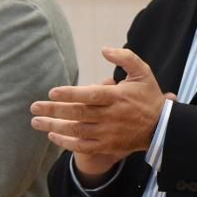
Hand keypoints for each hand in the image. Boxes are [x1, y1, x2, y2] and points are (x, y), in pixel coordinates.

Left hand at [30, 47, 165, 158]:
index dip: (71, 94)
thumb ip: (125, 58)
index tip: (52, 92)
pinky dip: (66, 143)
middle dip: (54, 110)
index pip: (91, 95)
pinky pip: (83, 146)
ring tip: (36, 122)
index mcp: (118, 96)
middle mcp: (111, 115)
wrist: (161, 127)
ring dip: (54, 127)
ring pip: (77, 130)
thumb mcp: (142, 72)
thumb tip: (104, 50)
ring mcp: (108, 132)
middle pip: (78, 113)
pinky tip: (52, 136)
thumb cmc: (148, 97)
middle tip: (34, 107)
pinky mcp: (107, 145)